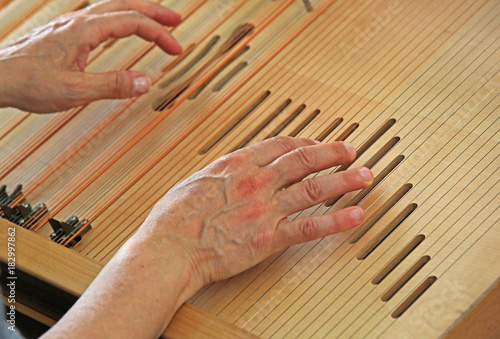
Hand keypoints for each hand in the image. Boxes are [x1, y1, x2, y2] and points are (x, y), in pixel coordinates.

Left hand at [0, 0, 181, 112]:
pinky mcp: (64, 34)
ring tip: (155, 21)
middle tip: (176, 20)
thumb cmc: (28, 82)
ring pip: (111, 8)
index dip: (159, 34)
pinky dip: (120, 19)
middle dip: (154, 11)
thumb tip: (146, 82)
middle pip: (125, 5)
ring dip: (137, 12)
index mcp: (84, 31)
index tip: (176, 49)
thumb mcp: (75, 91)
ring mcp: (70, 26)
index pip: (132, 22)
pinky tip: (120, 29)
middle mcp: (79, 22)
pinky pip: (100, 18)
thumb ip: (113, 86)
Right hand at [44, 137, 373, 338]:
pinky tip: (354, 215)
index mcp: (236, 166)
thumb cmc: (174, 219)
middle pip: (303, 160)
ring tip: (364, 175)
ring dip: (343, 180)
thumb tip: (233, 171)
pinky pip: (309, 227)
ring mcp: (265, 210)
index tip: (314, 142)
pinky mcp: (269, 239)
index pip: (279, 146)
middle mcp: (256, 183)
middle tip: (350, 150)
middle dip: (331, 153)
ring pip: (313, 189)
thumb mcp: (194, 182)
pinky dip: (335, 221)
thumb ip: (221, 174)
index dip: (302, 141)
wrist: (169, 249)